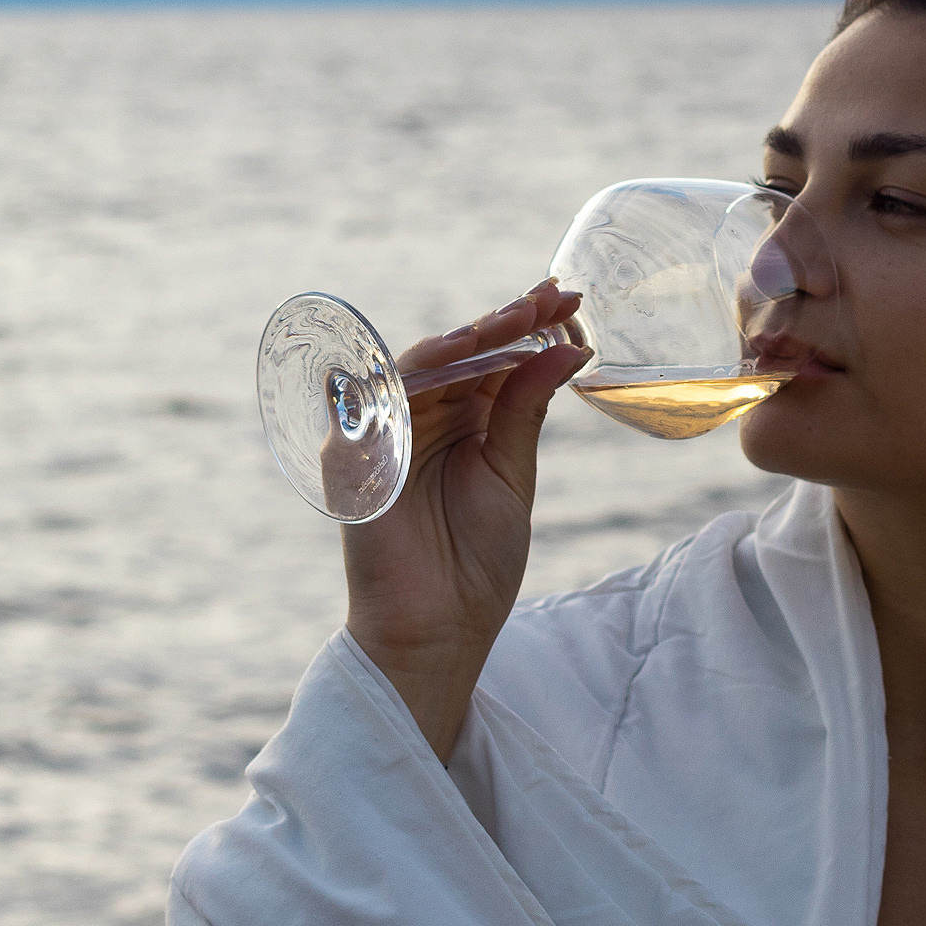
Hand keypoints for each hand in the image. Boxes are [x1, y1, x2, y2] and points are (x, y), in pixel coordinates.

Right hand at [340, 280, 588, 762]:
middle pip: (461, 354)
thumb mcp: (512, 477)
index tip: (567, 296)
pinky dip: (425, 371)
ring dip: (474, 337)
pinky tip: (466, 348)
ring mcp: (387, 434)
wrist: (437, 632)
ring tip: (523, 315)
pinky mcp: (357, 454)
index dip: (527, 327)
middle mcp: (422, 421)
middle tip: (554, 292)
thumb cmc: (477, 565)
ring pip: (425, 365)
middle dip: (507, 319)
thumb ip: (525, 411)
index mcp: (462, 425)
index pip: (492, 362)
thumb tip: (568, 349)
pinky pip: (385, 398)